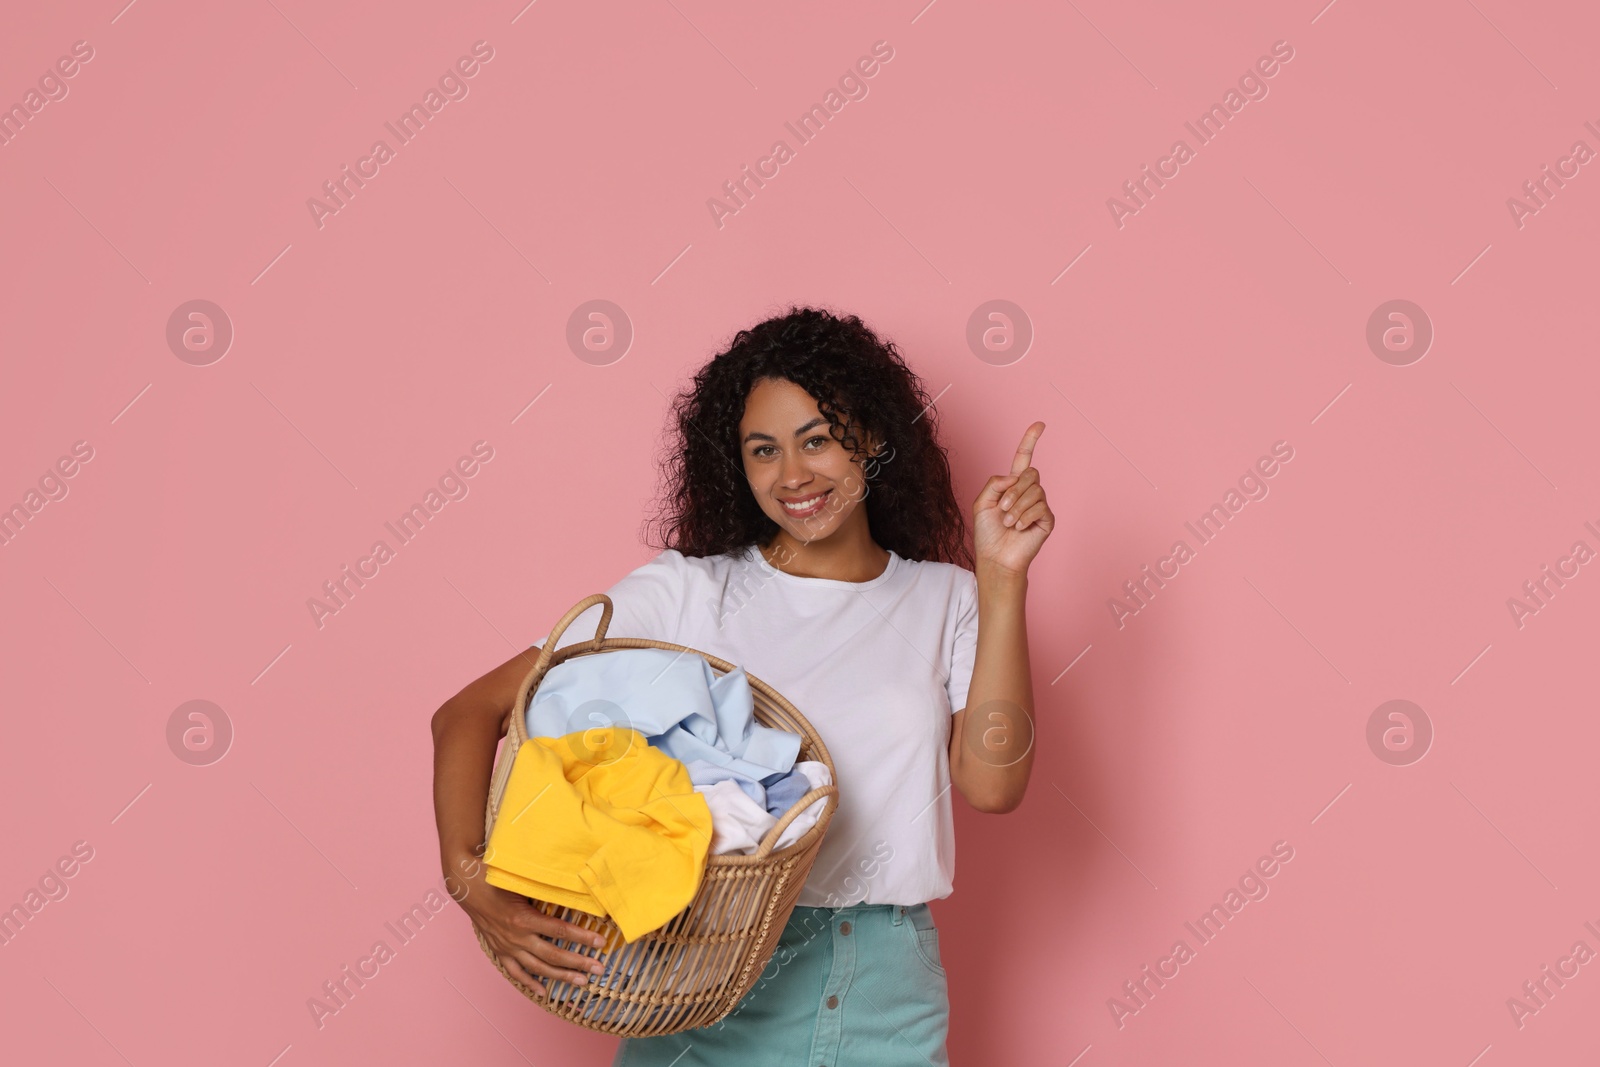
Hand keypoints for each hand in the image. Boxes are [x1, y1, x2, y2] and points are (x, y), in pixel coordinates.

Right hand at [447, 851, 607, 998]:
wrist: (466, 885)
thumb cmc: (496, 877)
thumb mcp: (522, 882)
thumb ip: (545, 889)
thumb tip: (574, 889)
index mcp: (524, 917)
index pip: (560, 930)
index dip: (582, 937)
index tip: (601, 942)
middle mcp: (517, 936)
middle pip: (553, 954)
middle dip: (579, 962)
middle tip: (599, 969)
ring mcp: (507, 947)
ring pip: (538, 967)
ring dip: (561, 976)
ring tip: (582, 981)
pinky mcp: (499, 951)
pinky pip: (515, 972)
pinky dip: (529, 982)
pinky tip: (543, 991)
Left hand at [973, 421, 1053, 578]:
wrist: (995, 558)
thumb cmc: (987, 533)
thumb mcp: (982, 502)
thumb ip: (995, 483)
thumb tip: (1015, 476)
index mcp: (1012, 485)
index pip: (1024, 458)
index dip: (1030, 440)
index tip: (1039, 424)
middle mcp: (1029, 492)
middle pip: (1030, 474)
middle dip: (1014, 491)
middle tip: (1003, 509)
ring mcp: (1040, 505)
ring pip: (1035, 491)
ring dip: (1017, 508)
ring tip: (1009, 523)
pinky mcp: (1047, 519)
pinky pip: (1040, 507)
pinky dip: (1025, 517)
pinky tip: (1019, 528)